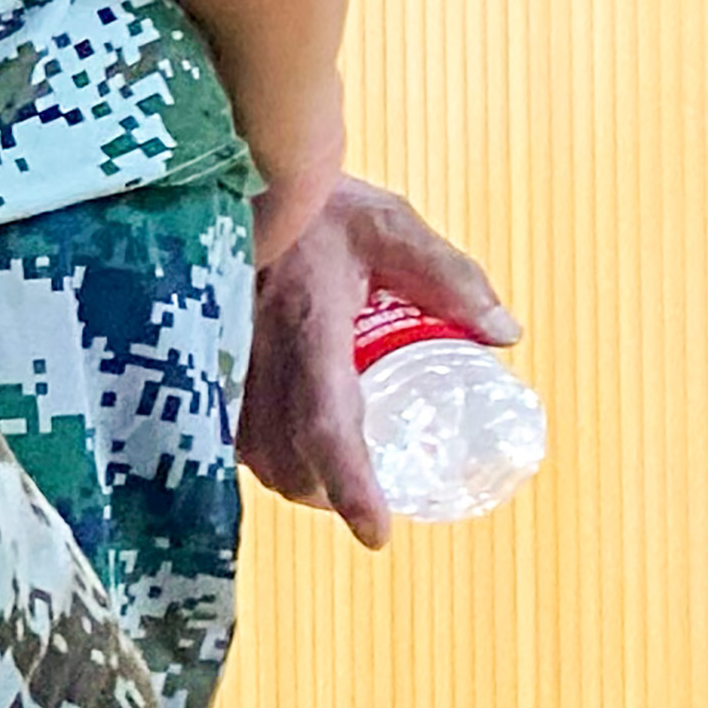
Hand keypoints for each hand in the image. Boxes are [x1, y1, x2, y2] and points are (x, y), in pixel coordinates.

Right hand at [242, 173, 513, 544]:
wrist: (229, 173)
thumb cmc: (316, 200)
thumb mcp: (392, 227)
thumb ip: (450, 278)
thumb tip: (504, 334)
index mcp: (307, 327)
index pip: (327, 427)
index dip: (352, 487)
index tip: (378, 533)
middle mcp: (255, 353)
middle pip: (283, 460)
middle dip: (324, 493)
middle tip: (364, 501)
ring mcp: (220, 357)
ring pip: (247, 451)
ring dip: (289, 476)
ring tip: (328, 475)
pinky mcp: (203, 354)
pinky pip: (222, 426)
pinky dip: (255, 450)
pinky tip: (279, 441)